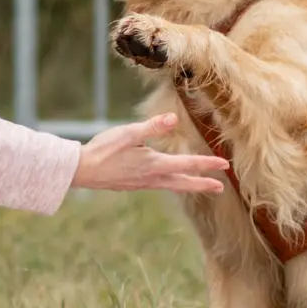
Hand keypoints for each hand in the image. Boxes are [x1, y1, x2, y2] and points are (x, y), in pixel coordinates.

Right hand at [71, 113, 227, 193]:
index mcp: (155, 164)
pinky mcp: (133, 185)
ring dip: (188, 185)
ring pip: (171, 186)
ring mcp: (142, 184)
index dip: (207, 163)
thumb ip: (152, 127)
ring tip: (200, 185)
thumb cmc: (104, 149)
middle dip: (203, 184)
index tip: (224, 165)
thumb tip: (173, 119)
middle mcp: (152, 177)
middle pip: (183, 182)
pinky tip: (167, 181)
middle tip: (220, 187)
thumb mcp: (129, 133)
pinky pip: (159, 186)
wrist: (82, 171)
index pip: (187, 164)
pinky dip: (170, 184)